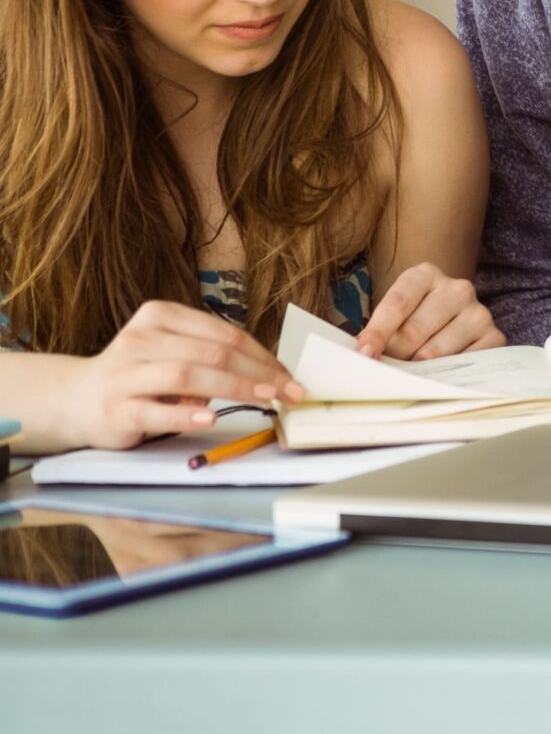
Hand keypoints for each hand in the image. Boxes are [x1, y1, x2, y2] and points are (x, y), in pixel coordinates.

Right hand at [61, 300, 303, 449]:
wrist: (77, 400)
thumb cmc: (140, 375)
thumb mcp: (173, 351)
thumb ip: (210, 353)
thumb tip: (269, 372)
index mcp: (160, 316)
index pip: (225, 333)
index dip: (263, 355)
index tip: (290, 376)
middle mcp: (140, 339)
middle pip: (212, 353)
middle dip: (258, 373)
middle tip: (289, 392)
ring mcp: (125, 374)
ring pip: (187, 374)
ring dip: (233, 387)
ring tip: (264, 399)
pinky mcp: (115, 409)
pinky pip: (155, 411)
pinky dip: (186, 413)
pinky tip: (211, 416)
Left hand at [358, 262, 504, 359]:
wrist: (448, 323)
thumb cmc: (412, 320)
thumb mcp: (393, 316)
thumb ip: (379, 332)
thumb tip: (368, 357)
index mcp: (425, 275)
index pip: (397, 304)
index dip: (377, 332)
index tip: (364, 355)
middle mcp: (457, 288)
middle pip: (414, 331)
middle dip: (395, 355)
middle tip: (389, 365)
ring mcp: (478, 312)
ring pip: (435, 352)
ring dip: (417, 367)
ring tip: (413, 367)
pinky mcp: (494, 336)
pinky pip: (461, 364)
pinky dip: (444, 374)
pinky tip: (438, 370)